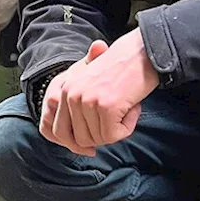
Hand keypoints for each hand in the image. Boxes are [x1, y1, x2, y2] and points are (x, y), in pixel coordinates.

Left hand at [40, 30, 159, 155]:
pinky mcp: (105, 106)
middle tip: (117, 122)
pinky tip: (133, 108)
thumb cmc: (120, 71)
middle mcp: (70, 95)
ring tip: (126, 108)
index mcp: (63, 90)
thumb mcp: (89, 87)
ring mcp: (87, 101)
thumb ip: (79, 111)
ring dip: (118, 130)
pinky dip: (128, 127)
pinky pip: (115, 135)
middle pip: (80, 140)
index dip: (78, 144)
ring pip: (100, 139)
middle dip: (101, 138)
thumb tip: (80, 145)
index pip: (58, 132)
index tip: (93, 147)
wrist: (140, 53)